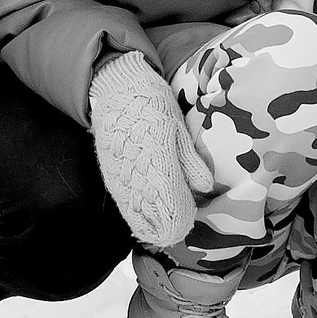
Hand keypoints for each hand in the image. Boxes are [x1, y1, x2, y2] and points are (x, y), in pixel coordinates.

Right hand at [86, 51, 210, 246]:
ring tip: (166, 226)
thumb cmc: (153, 105)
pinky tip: (147, 219)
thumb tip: (205, 187)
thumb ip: (190, 160)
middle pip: (155, 220)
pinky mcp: (110, 178)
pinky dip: (138, 217)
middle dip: (171, 226)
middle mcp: (137, 178)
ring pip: (138, 218)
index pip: (172, 210)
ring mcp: (121, 180)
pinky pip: (124, 207)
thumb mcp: (178, 127)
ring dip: (154, 225)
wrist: (116, 90)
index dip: (183, 221)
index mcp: (159, 163)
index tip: (191, 218)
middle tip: (182, 223)